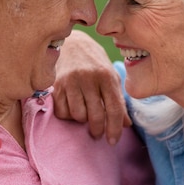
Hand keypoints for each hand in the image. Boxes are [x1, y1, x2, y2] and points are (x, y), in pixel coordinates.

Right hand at [54, 30, 130, 144]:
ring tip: (84, 113)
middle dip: (98, 130)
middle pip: (96, 116)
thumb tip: (127, 125)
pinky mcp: (56, 84)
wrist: (73, 43)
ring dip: (82, 120)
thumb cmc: (95, 63)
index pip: (114, 109)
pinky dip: (67, 115)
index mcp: (107, 76)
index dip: (115, 129)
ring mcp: (71, 81)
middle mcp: (89, 78)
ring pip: (78, 116)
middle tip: (97, 133)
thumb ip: (118, 100)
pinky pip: (62, 112)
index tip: (113, 141)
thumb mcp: (111, 77)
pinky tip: (71, 108)